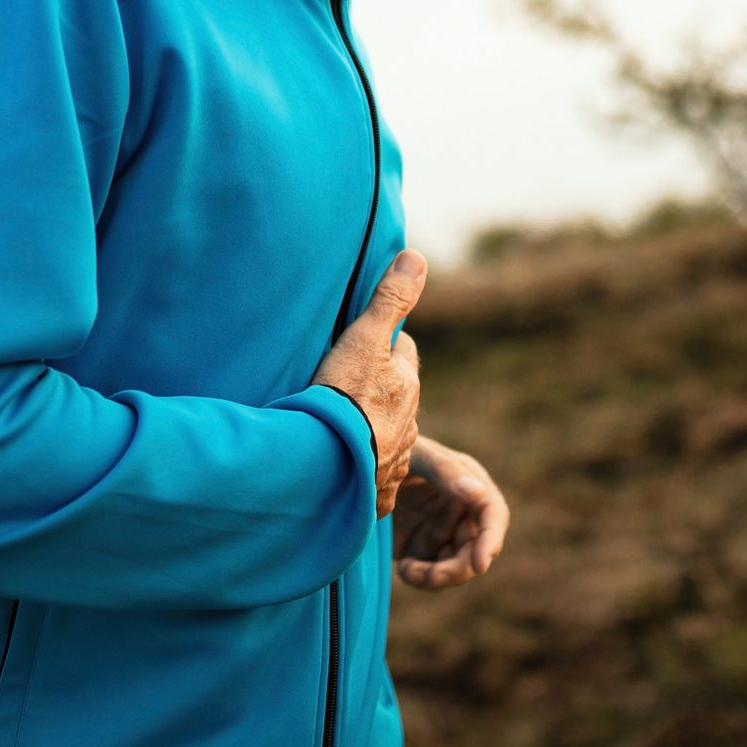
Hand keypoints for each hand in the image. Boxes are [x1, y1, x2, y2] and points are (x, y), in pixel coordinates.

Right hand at [312, 249, 424, 516]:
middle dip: (380, 389)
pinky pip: (374, 475)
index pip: (401, 351)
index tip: (366, 341)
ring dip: (371, 430)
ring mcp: (394, 458)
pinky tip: (343, 466)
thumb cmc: (343, 397)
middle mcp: (408, 422)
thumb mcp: (363, 339)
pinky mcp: (377, 490)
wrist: (330, 463)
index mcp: (404, 384)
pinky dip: (362, 468)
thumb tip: (417, 256)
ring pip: (387, 435)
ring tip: (344, 429)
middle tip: (350, 385)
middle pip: (397, 396)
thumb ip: (389, 299)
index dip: (385, 342)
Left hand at [392, 436, 507, 589]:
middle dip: (458, 569)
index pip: (492, 514)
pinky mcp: (424, 549)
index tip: (479, 566)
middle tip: (431, 577)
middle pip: (477, 549)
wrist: (350, 466)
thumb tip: (477, 492)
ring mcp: (443, 530)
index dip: (491, 541)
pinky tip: (403, 568)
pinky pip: (434, 575)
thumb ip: (445, 472)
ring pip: (457, 568)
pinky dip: (422, 579)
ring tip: (408, 571)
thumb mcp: (415, 455)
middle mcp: (462, 509)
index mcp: (469, 481)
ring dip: (438, 578)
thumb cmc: (388, 446)